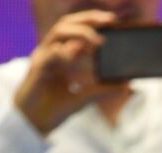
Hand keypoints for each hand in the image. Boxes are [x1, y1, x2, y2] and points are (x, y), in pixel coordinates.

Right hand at [14, 10, 125, 134]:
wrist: (34, 124)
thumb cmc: (55, 108)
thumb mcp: (85, 97)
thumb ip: (103, 89)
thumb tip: (127, 84)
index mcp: (62, 53)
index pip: (77, 29)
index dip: (93, 21)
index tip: (113, 21)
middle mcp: (51, 51)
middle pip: (67, 23)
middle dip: (89, 19)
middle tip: (109, 20)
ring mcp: (43, 57)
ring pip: (58, 32)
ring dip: (80, 33)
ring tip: (98, 41)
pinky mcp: (36, 69)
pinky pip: (49, 54)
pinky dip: (63, 52)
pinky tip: (74, 55)